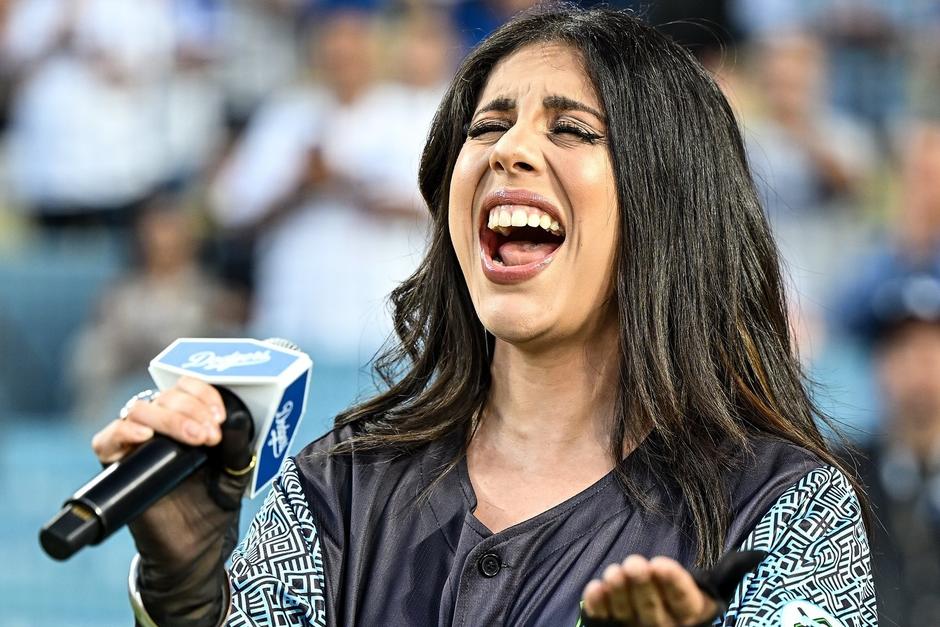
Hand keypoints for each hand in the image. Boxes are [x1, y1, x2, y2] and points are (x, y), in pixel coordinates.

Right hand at [91, 377, 248, 624]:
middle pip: (165, 395)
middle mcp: (160, 425)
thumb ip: (238, 446)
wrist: (195, 546)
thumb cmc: (213, 503)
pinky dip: (123, 431)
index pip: (187, 386)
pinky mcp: (117, 464)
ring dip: (169, 418)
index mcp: (188, 418)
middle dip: (192, 409)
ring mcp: (137, 443)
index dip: (204, 394)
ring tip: (195, 439)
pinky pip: (106, 438)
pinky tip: (145, 436)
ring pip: (139, 408)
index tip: (221, 417)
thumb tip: (238, 419)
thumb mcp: (235, 472)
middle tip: (211, 435)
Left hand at [581, 555, 718, 626]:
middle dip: (642, 586)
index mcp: (691, 617)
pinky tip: (594, 588)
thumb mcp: (706, 590)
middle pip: (653, 610)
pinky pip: (603, 619)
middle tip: (634, 563)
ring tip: (614, 572)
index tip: (660, 563)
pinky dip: (597, 606)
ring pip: (626, 615)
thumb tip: (755, 556)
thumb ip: (727, 572)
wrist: (657, 621)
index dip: (672, 583)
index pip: (684, 601)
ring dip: (618, 594)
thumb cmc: (681, 600)